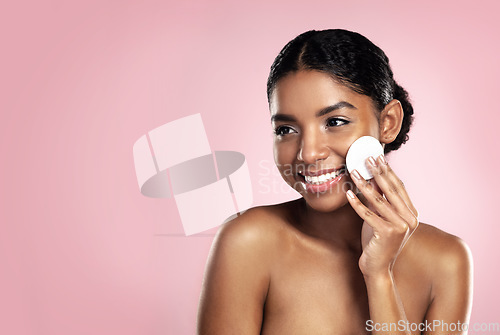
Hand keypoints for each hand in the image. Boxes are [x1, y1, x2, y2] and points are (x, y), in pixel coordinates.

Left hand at [346, 154, 418, 277]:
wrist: (378, 267)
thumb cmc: (377, 241)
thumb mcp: (381, 217)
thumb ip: (380, 200)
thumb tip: (371, 177)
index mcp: (411, 214)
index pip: (399, 187)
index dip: (388, 171)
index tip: (378, 157)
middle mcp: (409, 219)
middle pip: (391, 190)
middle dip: (377, 172)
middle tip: (367, 158)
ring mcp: (400, 226)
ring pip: (378, 200)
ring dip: (364, 184)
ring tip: (353, 172)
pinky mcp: (387, 233)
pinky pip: (368, 214)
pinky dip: (356, 203)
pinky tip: (348, 193)